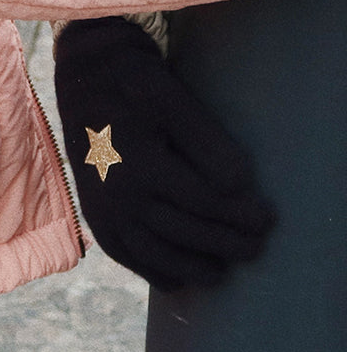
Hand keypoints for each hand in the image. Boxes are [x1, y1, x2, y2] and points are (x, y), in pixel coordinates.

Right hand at [53, 17, 274, 291]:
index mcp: (140, 164)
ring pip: (151, 252)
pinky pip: (121, 251)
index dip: (239, 215)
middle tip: (255, 249)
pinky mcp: (92, 207)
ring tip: (220, 273)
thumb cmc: (134, 81)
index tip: (266, 220)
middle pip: (182, 232)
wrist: (85, 72)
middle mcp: (117, 192)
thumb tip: (239, 186)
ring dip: (189, 267)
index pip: (203, 202)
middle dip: (224, 244)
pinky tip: (172, 279)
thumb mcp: (174, 99)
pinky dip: (147, 270)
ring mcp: (101, 204)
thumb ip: (207, 142)